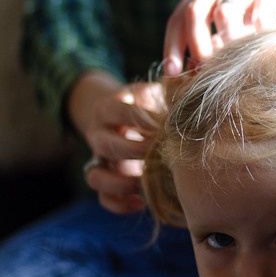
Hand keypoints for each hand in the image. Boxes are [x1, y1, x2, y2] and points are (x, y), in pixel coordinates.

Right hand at [68, 72, 162, 213]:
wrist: (121, 118)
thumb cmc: (147, 103)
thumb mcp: (153, 90)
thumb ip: (167, 82)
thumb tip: (179, 72)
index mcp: (107, 108)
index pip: (118, 111)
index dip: (140, 118)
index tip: (164, 124)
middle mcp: (98, 135)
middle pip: (105, 145)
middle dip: (133, 151)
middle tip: (159, 153)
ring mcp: (98, 160)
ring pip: (96, 176)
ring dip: (122, 183)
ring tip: (147, 184)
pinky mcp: (105, 180)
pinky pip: (102, 198)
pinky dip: (119, 204)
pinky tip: (141, 203)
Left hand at [163, 0, 275, 73]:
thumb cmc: (263, 14)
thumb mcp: (233, 27)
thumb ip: (211, 43)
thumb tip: (185, 74)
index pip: (179, 15)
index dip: (172, 45)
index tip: (172, 73)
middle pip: (195, 11)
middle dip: (194, 45)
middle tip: (202, 71)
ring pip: (224, 12)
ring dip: (225, 43)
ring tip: (232, 62)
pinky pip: (259, 13)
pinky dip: (256, 35)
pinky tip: (261, 50)